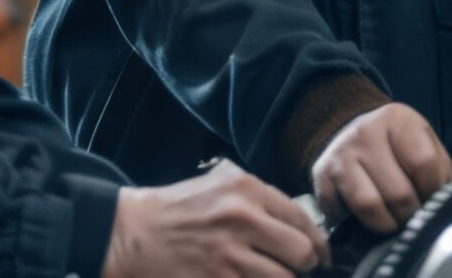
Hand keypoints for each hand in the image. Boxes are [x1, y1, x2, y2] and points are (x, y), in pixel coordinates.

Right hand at [102, 160, 329, 277]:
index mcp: (247, 190)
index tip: (319, 257)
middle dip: (304, 267)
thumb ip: (260, 197)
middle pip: (302, 254)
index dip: (318, 244)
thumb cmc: (177, 208)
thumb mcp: (220, 183)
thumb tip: (300, 222)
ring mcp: (229, 256)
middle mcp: (243, 219)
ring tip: (271, 275)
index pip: (304, 220)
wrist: (133, 232)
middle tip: (297, 270)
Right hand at [311, 103, 451, 233]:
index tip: (432, 198)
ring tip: (393, 222)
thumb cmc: (396, 146)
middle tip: (413, 217)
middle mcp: (365, 132)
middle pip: (399, 192)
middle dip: (411, 215)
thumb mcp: (423, 143)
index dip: (433, 191)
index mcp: (397, 119)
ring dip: (386, 225)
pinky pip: (342, 214)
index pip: (424, 163)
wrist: (349, 133)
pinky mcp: (321, 177)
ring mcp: (340, 155)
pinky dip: (356, 223)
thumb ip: (439, 170)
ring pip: (369, 206)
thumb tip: (444, 207)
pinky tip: (366, 216)